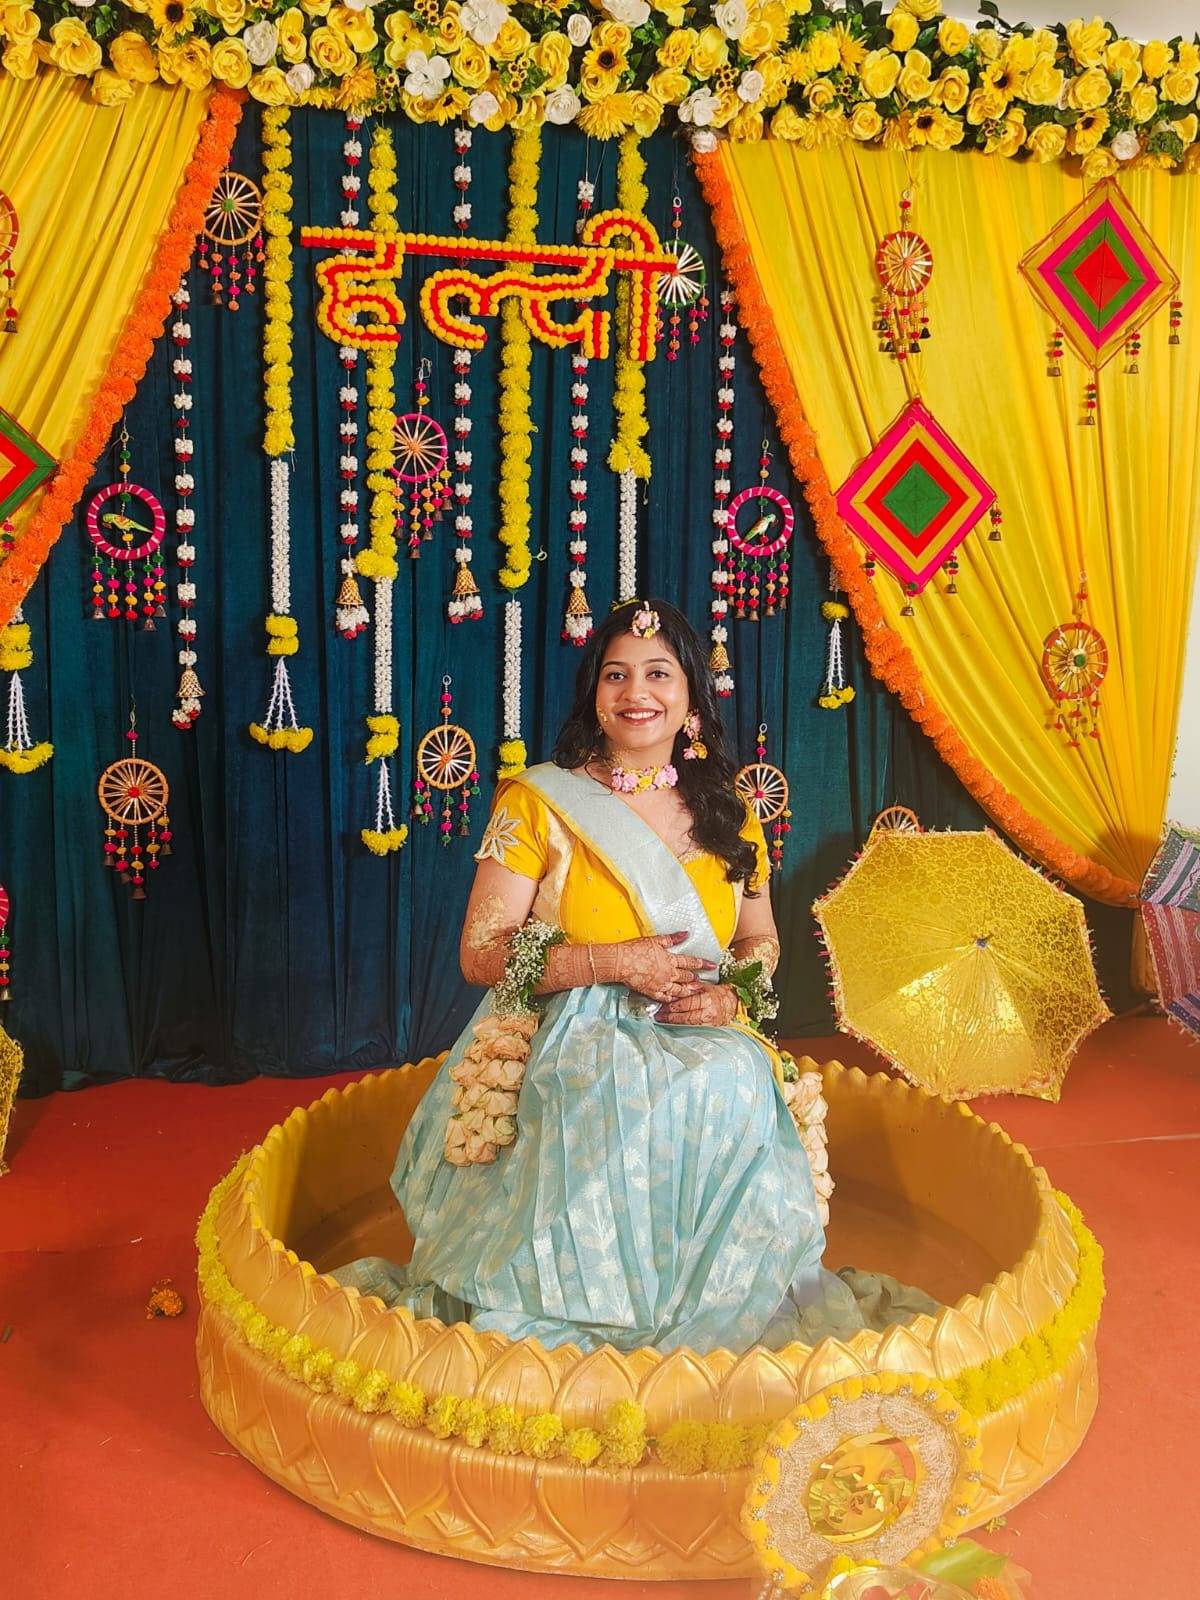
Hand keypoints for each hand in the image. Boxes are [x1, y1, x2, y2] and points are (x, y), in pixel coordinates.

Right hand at [594, 931, 713, 1003]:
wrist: (621, 962)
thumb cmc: (636, 949)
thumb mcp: (656, 940)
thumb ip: (672, 938)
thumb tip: (686, 933)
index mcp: (670, 960)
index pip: (690, 962)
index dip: (702, 964)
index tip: (712, 966)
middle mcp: (668, 974)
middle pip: (686, 978)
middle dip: (695, 980)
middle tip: (702, 982)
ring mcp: (660, 985)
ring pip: (678, 990)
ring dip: (687, 991)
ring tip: (694, 992)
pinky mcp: (651, 992)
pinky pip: (665, 998)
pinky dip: (672, 999)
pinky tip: (675, 1000)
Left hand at [656, 983, 738, 1027]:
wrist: (735, 1005)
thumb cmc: (720, 994)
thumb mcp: (707, 986)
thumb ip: (693, 986)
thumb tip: (680, 985)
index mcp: (707, 999)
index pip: (686, 1003)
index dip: (673, 1005)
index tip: (663, 1005)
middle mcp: (707, 1012)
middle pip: (685, 1015)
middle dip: (670, 1016)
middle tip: (658, 1015)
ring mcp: (708, 1021)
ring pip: (688, 1023)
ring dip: (674, 1022)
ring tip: (663, 1020)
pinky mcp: (708, 1028)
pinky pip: (693, 1028)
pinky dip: (682, 1026)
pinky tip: (674, 1025)